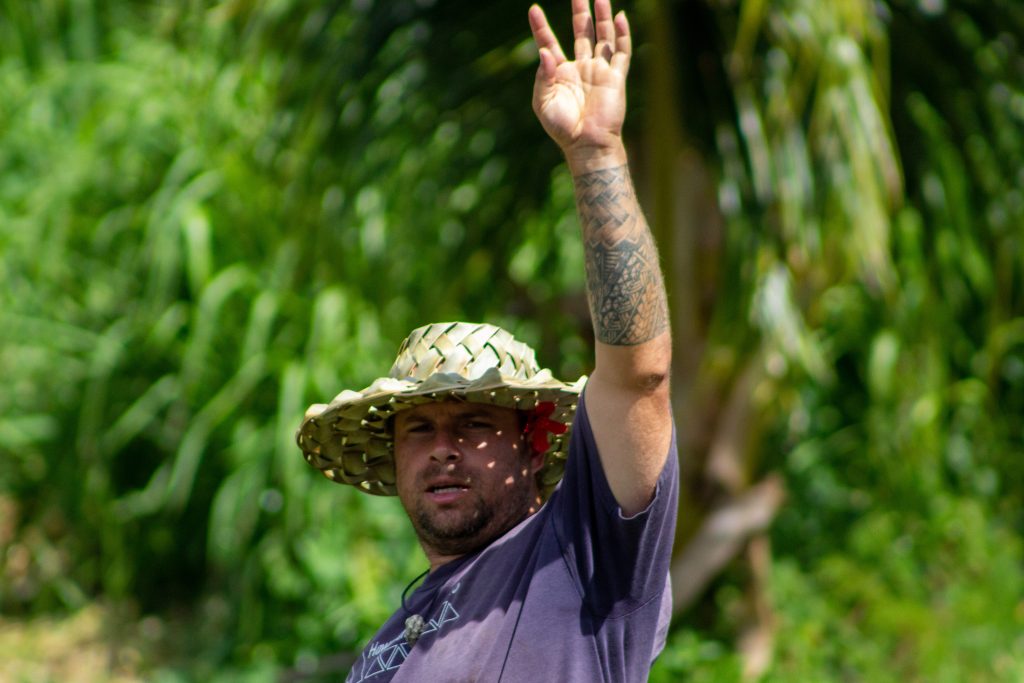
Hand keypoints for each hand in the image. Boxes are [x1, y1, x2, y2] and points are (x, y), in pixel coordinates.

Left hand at [528, 0, 630, 169]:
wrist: (586, 144)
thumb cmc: (562, 127)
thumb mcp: (542, 102)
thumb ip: (543, 76)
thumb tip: (545, 51)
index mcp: (560, 73)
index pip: (549, 43)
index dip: (541, 27)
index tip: (533, 9)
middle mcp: (581, 68)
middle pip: (581, 32)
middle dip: (580, 11)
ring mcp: (599, 71)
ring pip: (602, 37)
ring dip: (602, 17)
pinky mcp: (615, 77)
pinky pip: (621, 52)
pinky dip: (622, 34)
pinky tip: (620, 17)